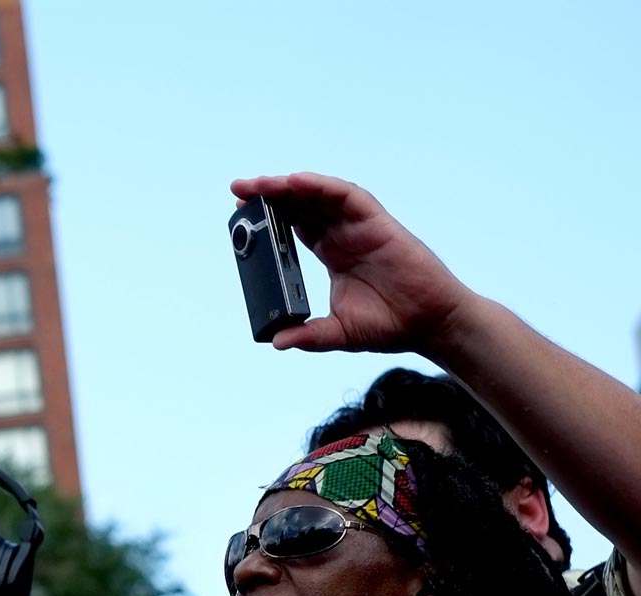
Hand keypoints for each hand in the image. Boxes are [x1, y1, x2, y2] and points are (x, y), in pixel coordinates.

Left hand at [231, 173, 476, 354]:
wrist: (429, 325)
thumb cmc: (390, 325)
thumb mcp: (338, 332)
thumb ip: (309, 335)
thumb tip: (276, 340)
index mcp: (333, 253)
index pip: (294, 227)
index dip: (269, 217)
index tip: (240, 214)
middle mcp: (344, 235)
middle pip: (302, 205)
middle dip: (270, 195)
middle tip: (237, 189)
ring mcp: (361, 227)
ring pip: (320, 196)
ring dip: (289, 186)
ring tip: (259, 184)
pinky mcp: (378, 224)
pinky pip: (347, 196)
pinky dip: (322, 187)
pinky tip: (297, 183)